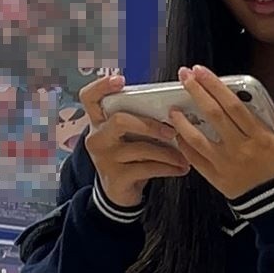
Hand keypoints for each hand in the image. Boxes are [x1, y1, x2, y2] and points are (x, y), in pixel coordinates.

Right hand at [80, 72, 189, 207]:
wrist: (119, 193)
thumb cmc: (128, 157)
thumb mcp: (127, 137)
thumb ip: (137, 121)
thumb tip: (172, 109)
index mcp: (98, 122)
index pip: (89, 97)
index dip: (101, 85)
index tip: (121, 80)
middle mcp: (97, 138)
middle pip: (120, 120)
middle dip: (150, 124)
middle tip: (172, 130)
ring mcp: (105, 159)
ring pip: (140, 148)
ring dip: (168, 152)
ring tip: (184, 156)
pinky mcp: (117, 178)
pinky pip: (148, 168)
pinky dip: (168, 168)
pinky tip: (180, 168)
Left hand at [165, 64, 273, 200]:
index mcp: (260, 137)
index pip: (234, 105)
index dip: (215, 86)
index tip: (201, 71)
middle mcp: (240, 148)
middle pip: (214, 115)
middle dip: (197, 93)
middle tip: (184, 76)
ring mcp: (226, 165)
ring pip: (199, 139)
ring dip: (183, 122)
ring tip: (173, 109)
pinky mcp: (218, 179)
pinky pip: (197, 162)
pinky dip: (185, 148)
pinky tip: (178, 136)